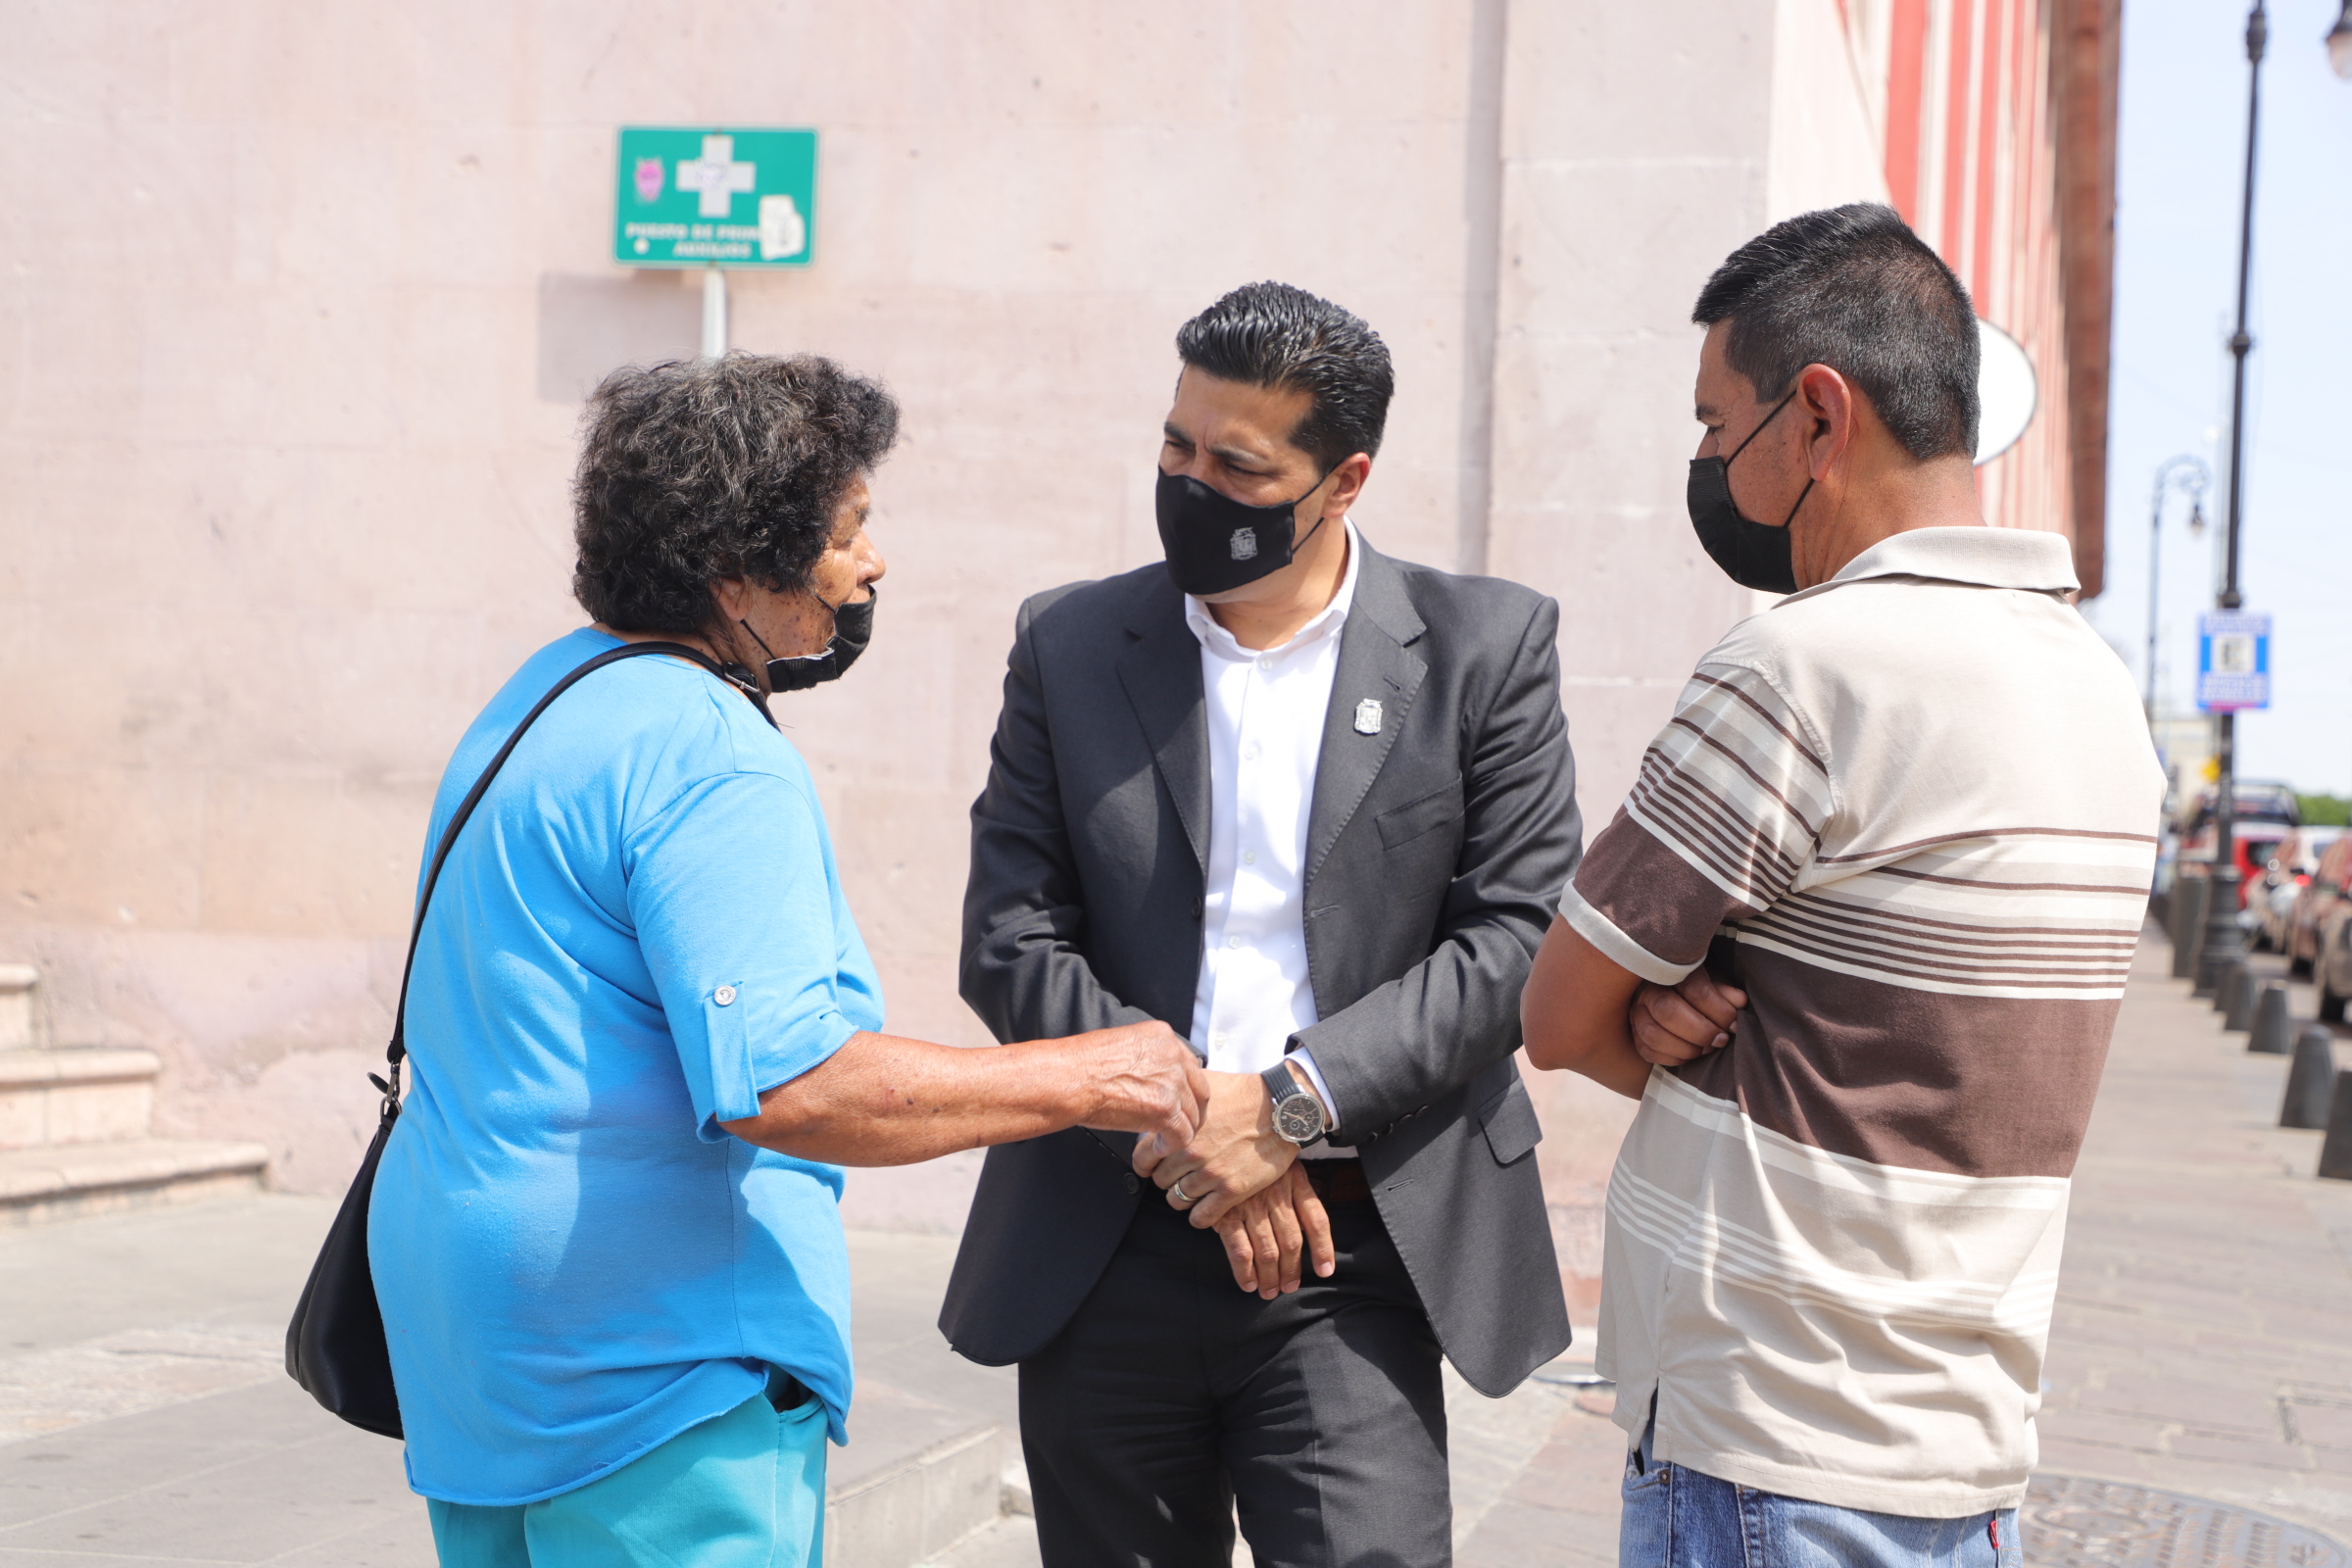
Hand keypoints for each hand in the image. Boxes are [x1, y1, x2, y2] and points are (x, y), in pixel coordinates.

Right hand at [1070, 1022, 1209, 1149]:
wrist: (1068, 1079)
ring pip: (1193, 1114)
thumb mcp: (1121, 1044)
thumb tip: (1152, 1077)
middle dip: (1192, 1110)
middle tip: (1181, 1124)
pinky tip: (1158, 1147)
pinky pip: (1183, 1135)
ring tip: (1163, 1140)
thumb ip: (1146, 1057)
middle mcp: (1172, 1056)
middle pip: (1199, 1089)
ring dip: (1180, 1129)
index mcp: (1162, 1037)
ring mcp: (1171, 1083)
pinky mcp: (1165, 1109)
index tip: (1180, 1101)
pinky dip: (1172, 1145)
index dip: (1186, 1088)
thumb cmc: (1081, 1065)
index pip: (1190, 1066)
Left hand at [1132, 1070, 1294, 1227]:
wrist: (1281, 1109)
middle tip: (1180, 1173)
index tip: (1153, 1164)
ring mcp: (1211, 1173)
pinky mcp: (1232, 1190)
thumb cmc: (1243, 1094)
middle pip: (1160, 1181)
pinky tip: (1206, 1205)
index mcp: (1180, 1129)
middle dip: (1167, 1178)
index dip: (1146, 1161)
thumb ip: (1175, 1097)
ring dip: (1183, 1196)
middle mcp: (1191, 1153)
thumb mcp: (1201, 1085)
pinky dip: (1200, 1215)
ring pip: (1177, 1201)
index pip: (1142, 1157)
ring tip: (1194, 1187)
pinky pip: (1202, 1217)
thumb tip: (1157, 1103)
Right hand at [1213, 1162, 1334, 1298]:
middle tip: (1288, 1287)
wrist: (1224, 1133)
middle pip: (1292, 1242)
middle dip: (1291, 1271)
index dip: (1323, 1249)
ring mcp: (1251, 1204)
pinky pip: (1239, 1250)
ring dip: (1269, 1277)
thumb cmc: (1254, 1153)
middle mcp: (1276, 1194)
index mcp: (1295, 1180)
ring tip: (1269, 1291)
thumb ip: (1297, 1190)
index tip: (1325, 1271)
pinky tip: (1248, 1284)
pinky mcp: (1226, 1212)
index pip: (1317, 1220)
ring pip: (1267, 1251)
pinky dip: (1244, 1272)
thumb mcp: (1283, 1162)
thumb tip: (1308, 1224)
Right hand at [1629, 972, 1746, 1066]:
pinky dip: (1674, 1058)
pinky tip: (1691, 1054)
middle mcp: (1649, 990)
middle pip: (1667, 1011)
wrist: (1679, 999)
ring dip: (1686, 1047)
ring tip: (1706, 1049)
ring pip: (1653, 1034)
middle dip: (1700, 1031)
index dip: (1718, 1010)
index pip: (1694, 989)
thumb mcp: (1717, 987)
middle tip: (1720, 1039)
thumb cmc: (1701, 992)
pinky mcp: (1635, 1035)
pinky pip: (1648, 1051)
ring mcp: (1637, 1013)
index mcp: (1673, 972)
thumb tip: (1739, 1001)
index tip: (1734, 1024)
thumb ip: (1727, 994)